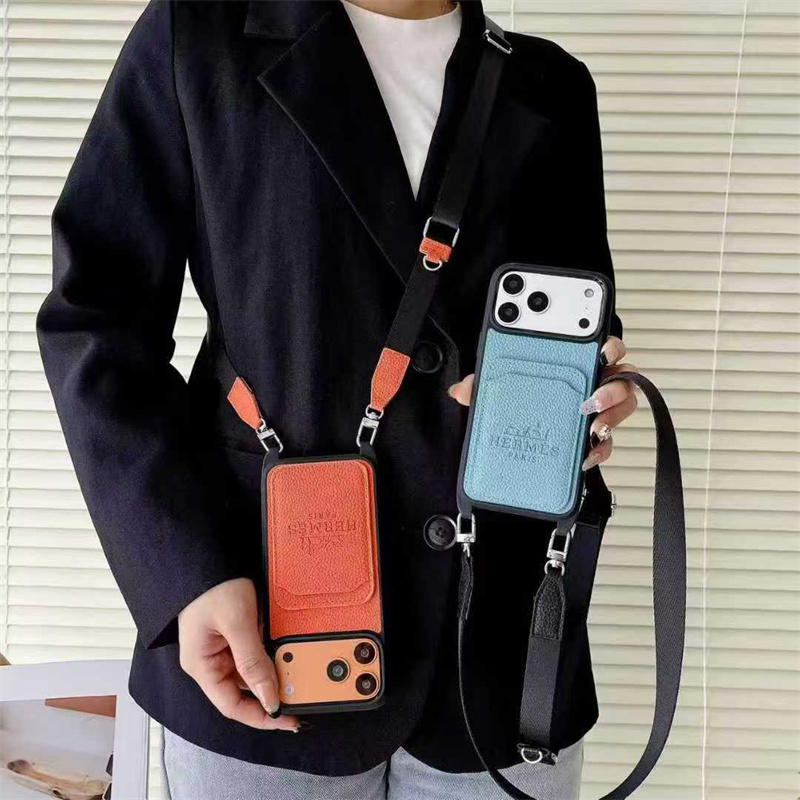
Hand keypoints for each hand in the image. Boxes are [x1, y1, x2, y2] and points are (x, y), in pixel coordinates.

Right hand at [178, 578, 298, 730]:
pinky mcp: (232, 634)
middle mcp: (210, 661)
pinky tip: (284, 652)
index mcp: (202, 665)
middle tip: (299, 696)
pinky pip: (253, 653)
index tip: (287, 718)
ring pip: (251, 672)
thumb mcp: (236, 622)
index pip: (231, 706)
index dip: (260, 716)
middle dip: (270, 694)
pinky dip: (270, 654)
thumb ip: (253, 662)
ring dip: (272, 673)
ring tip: (296, 674)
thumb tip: (269, 698)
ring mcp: (221, 647)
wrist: (208, 554)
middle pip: (243, 691)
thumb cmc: (212, 584)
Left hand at [447, 335, 637, 471]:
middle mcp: (592, 383)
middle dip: (613, 388)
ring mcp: (595, 411)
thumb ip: (481, 383)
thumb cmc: (519, 396)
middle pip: (622, 378)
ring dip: (611, 418)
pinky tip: (584, 455)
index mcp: (575, 361)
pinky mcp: (591, 439)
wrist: (518, 435)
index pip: (602, 345)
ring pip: (622, 410)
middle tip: (592, 398)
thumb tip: (460, 390)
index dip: (609, 345)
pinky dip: (598, 450)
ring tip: (591, 429)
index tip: (602, 350)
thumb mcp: (498, 385)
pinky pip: (606, 444)